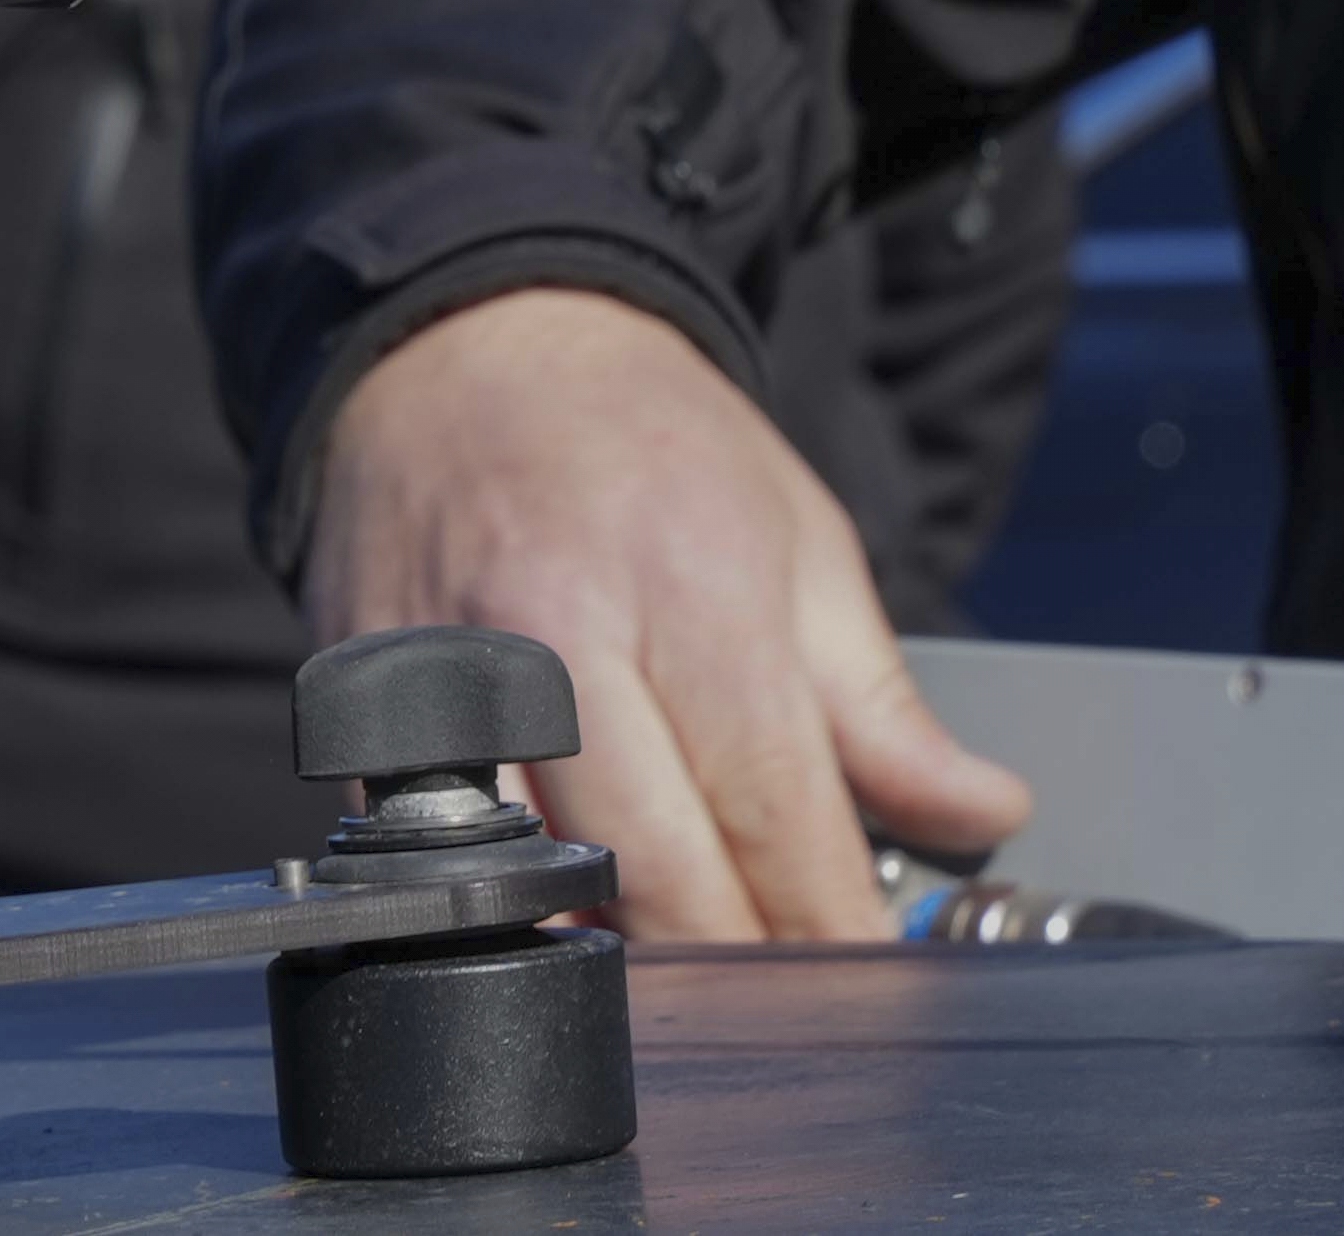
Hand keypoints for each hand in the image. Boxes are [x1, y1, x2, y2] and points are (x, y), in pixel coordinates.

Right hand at [301, 285, 1030, 941]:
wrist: (469, 341)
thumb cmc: (644, 440)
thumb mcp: (800, 537)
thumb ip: (881, 703)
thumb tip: (982, 813)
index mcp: (688, 580)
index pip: (772, 807)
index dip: (832, 920)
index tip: (871, 972)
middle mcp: (556, 632)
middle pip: (654, 871)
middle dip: (739, 964)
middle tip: (797, 1002)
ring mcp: (443, 672)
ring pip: (535, 880)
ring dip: (623, 950)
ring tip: (692, 969)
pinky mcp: (361, 700)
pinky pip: (432, 849)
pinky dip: (507, 900)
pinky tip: (570, 904)